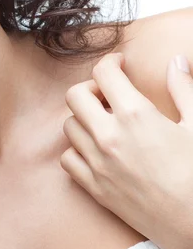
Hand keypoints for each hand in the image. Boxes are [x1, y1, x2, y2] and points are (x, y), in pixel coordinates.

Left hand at [60, 52, 192, 248]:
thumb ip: (183, 88)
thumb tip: (176, 61)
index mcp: (135, 115)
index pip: (103, 73)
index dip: (111, 62)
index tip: (119, 64)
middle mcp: (108, 136)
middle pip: (75, 95)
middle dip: (91, 89)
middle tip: (109, 95)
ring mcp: (97, 163)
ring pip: (69, 125)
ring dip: (84, 119)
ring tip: (106, 123)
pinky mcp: (94, 188)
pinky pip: (67, 158)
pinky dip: (77, 150)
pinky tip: (96, 150)